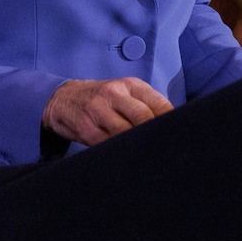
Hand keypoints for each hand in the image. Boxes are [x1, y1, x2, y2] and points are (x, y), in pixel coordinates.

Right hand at [42, 76, 173, 145]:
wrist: (63, 99)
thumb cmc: (102, 98)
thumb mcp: (124, 91)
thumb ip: (145, 103)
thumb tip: (171, 123)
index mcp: (129, 85)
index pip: (158, 103)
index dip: (170, 120)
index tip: (178, 133)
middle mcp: (113, 95)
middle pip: (143, 117)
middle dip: (154, 134)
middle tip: (164, 147)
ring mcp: (98, 112)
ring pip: (125, 133)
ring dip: (138, 145)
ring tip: (148, 154)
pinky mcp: (86, 130)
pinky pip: (108, 144)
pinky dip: (120, 151)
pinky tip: (128, 156)